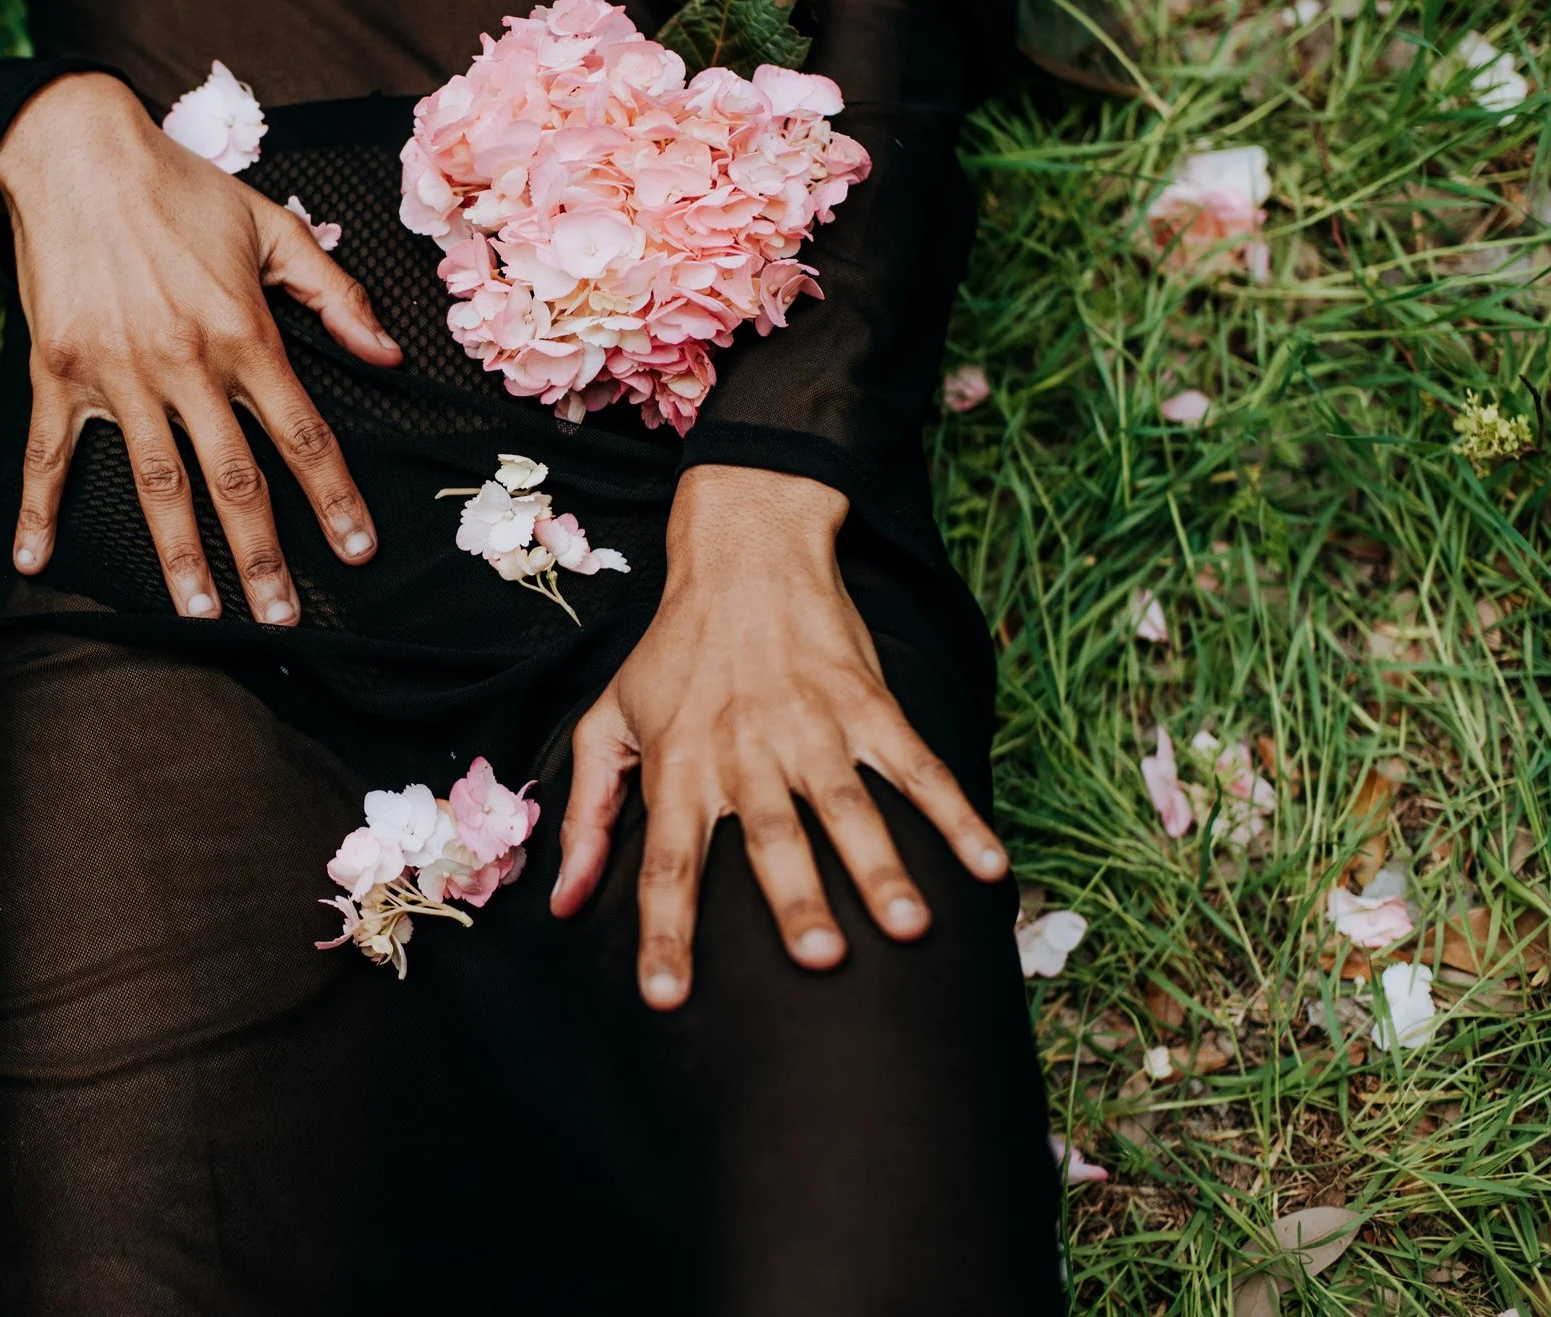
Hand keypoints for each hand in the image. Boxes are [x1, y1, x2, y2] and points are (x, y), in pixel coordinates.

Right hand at [0, 72, 402, 621]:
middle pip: (234, 480)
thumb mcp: (272, 227)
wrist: (74, 152)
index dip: (334, 499)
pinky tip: (33, 562)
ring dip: (179, 556)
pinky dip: (38, 510)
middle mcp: (184, 365)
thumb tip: (387, 355)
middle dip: (262, 557)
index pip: (302, 435)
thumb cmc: (180, 190)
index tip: (357, 551)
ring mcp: (117, 374)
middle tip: (282, 619)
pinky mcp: (58, 372)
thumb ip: (334, 294)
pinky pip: (49, 453)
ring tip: (200, 615)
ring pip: (156, 484)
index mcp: (244, 334)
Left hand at [548, 465, 1010, 1008]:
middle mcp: (745, 748)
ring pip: (847, 804)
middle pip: (769, 835)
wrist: (745, 552)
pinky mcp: (867, 702)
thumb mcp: (609, 721)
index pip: (666, 861)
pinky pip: (916, 764)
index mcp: (680, 761)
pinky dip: (955, 812)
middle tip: (820, 960)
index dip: (665, 931)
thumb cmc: (673, 652)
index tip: (668, 998)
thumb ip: (587, 815)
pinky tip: (989, 865)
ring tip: (910, 927)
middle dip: (795, 898)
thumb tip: (561, 904)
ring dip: (880, 864)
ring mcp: (812, 724)